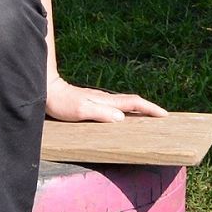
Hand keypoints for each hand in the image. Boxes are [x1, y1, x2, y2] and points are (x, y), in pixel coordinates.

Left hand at [46, 75, 166, 122]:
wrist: (47, 91)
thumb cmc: (62, 103)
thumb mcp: (81, 110)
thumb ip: (100, 113)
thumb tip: (122, 118)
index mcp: (106, 101)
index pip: (134, 103)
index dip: (150, 109)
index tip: (164, 114)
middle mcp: (105, 99)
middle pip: (133, 103)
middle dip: (149, 109)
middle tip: (163, 117)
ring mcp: (99, 100)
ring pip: (124, 105)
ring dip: (138, 111)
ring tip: (148, 120)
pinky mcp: (93, 103)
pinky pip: (115, 108)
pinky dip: (126, 112)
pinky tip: (123, 118)